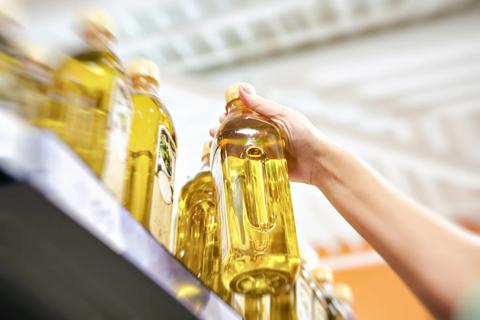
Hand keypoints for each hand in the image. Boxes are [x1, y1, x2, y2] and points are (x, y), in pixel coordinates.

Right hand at [210, 84, 324, 184]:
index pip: (245, 114)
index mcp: (269, 120)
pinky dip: (234, 161)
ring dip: (225, 144)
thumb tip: (241, 88)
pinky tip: (224, 160)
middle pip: (239, 131)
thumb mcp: (282, 115)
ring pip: (239, 146)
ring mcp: (264, 151)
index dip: (231, 115)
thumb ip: (261, 105)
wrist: (317, 162)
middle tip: (215, 130)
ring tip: (214, 143)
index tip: (221, 116)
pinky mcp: (265, 166)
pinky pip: (246, 163)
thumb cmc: (304, 135)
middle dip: (224, 130)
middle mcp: (264, 135)